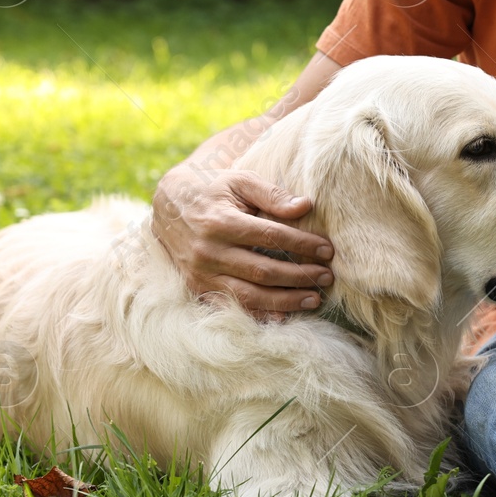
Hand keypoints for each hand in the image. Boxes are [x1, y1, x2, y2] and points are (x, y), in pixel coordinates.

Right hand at [151, 166, 334, 321]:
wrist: (168, 205)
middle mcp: (209, 251)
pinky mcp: (197, 286)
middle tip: (327, 276)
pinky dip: (259, 314)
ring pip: (250, 295)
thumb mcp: (240, 180)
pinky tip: (283, 315)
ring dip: (285, 300)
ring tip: (314, 299)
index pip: (271, 237)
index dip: (302, 245)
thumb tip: (305, 206)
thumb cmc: (212, 189)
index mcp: (221, 221)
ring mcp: (201, 273)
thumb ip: (272, 194)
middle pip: (263, 271)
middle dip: (300, 276)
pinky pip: (232, 305)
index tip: (327, 250)